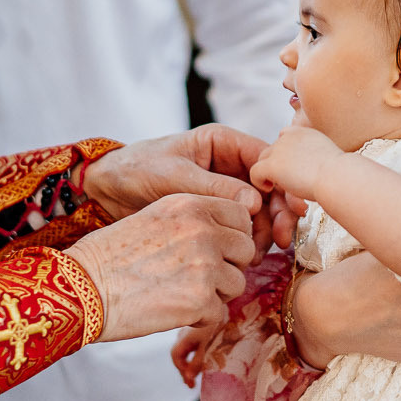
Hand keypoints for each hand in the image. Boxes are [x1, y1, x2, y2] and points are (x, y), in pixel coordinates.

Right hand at [65, 193, 255, 341]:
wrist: (81, 288)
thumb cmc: (111, 257)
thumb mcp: (155, 219)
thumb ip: (195, 222)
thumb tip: (232, 239)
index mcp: (190, 204)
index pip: (240, 216)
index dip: (231, 237)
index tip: (214, 250)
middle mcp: (202, 230)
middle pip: (245, 250)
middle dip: (228, 266)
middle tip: (197, 278)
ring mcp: (204, 265)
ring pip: (237, 283)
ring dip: (215, 294)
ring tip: (179, 293)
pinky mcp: (200, 300)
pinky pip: (220, 313)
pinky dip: (200, 318)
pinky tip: (171, 311)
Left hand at [82, 126, 271, 252]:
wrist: (108, 190)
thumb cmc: (137, 169)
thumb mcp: (175, 176)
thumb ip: (215, 187)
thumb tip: (255, 203)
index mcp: (223, 143)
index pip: (267, 159)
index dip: (284, 183)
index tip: (292, 209)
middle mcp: (230, 165)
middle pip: (271, 187)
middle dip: (280, 213)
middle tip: (283, 239)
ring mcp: (227, 191)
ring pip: (262, 211)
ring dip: (266, 232)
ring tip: (258, 253)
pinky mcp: (218, 214)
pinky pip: (243, 227)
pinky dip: (249, 242)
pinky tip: (247, 256)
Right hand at [172, 321, 216, 387]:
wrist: (218, 307)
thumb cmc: (213, 326)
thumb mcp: (205, 346)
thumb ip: (197, 362)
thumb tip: (189, 377)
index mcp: (183, 338)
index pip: (176, 357)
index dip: (181, 369)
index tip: (189, 379)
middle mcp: (183, 335)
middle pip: (179, 356)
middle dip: (185, 370)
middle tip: (191, 384)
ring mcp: (188, 332)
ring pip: (185, 352)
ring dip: (190, 364)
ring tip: (196, 376)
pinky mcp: (195, 331)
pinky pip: (190, 347)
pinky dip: (194, 357)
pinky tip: (200, 362)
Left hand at [249, 125, 344, 203]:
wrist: (339, 177)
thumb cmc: (341, 174)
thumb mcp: (330, 157)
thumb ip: (317, 156)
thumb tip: (316, 167)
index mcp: (305, 132)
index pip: (285, 136)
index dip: (285, 153)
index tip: (293, 167)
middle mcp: (289, 136)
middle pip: (272, 148)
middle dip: (276, 163)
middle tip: (285, 180)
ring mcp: (279, 150)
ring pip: (262, 159)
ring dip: (268, 172)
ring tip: (276, 186)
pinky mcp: (272, 165)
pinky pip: (255, 172)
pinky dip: (259, 182)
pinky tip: (269, 189)